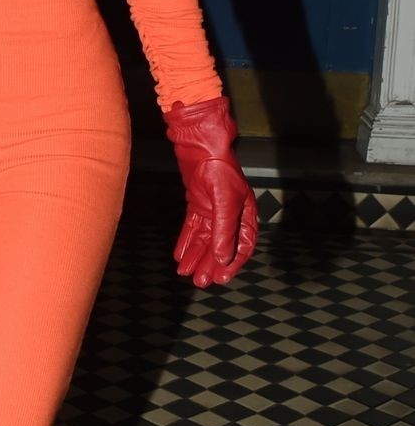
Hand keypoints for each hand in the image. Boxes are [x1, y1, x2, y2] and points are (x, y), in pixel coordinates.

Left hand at [164, 94, 257, 286]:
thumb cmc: (220, 168)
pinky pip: (192, 228)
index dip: (232, 264)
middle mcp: (231, 214)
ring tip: (186, 272)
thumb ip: (224, 230)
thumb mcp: (225, 201)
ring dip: (196, 255)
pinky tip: (180, 255)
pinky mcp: (198, 204)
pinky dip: (186, 241)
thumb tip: (224, 258)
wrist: (200, 144)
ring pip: (205, 239)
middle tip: (200, 281)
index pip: (243, 246)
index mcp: (246, 214)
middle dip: (210, 263)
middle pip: (221, 246)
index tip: (220, 278)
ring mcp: (214, 209)